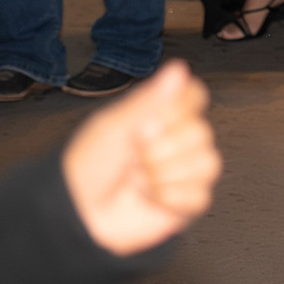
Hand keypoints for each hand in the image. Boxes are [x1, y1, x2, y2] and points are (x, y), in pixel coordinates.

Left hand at [61, 62, 222, 255]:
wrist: (76, 215)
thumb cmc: (86, 167)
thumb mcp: (114, 127)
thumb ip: (150, 99)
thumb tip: (179, 68)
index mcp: (158, 116)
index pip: (195, 96)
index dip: (177, 110)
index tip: (147, 122)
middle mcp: (174, 141)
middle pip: (202, 132)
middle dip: (163, 149)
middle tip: (136, 156)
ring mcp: (181, 172)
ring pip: (207, 164)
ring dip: (166, 175)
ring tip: (140, 180)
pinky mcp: (184, 204)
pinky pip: (201, 195)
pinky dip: (172, 199)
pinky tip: (150, 198)